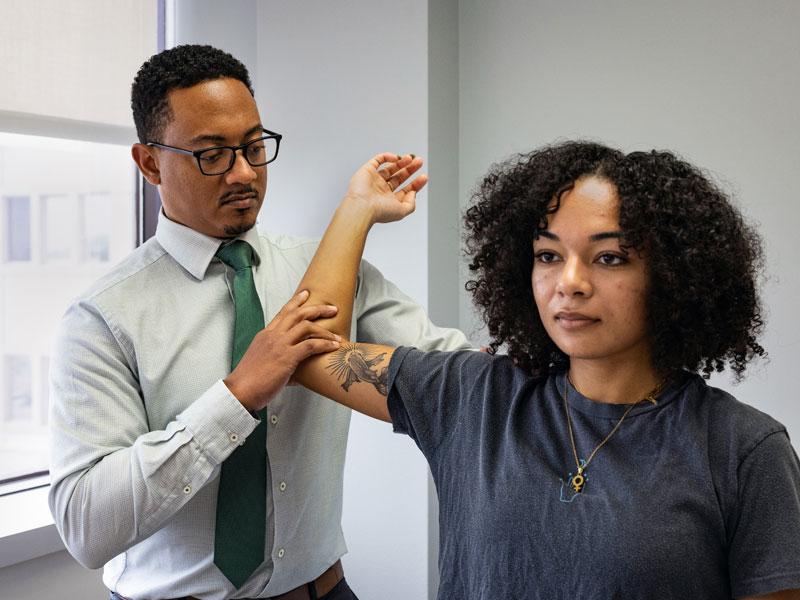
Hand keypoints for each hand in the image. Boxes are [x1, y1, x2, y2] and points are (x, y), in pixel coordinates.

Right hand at [223, 290, 340, 411]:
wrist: (240, 391)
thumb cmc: (249, 381)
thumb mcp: (261, 360)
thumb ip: (277, 357)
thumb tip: (294, 365)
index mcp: (265, 335)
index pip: (282, 313)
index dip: (295, 302)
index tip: (305, 294)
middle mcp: (272, 336)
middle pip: (297, 314)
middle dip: (317, 309)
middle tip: (331, 308)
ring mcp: (279, 345)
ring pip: (306, 326)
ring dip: (325, 329)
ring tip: (337, 335)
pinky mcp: (287, 357)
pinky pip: (311, 345)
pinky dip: (325, 345)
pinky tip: (333, 347)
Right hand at [344, 152, 427, 223]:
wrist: (362, 207)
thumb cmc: (379, 212)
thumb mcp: (402, 211)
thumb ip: (411, 203)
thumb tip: (413, 192)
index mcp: (389, 200)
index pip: (405, 190)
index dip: (415, 183)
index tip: (424, 177)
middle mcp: (382, 190)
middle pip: (399, 177)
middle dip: (410, 169)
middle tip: (419, 162)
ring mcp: (375, 180)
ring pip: (390, 167)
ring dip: (402, 162)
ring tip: (411, 158)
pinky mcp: (367, 170)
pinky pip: (378, 160)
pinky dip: (387, 156)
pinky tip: (396, 157)